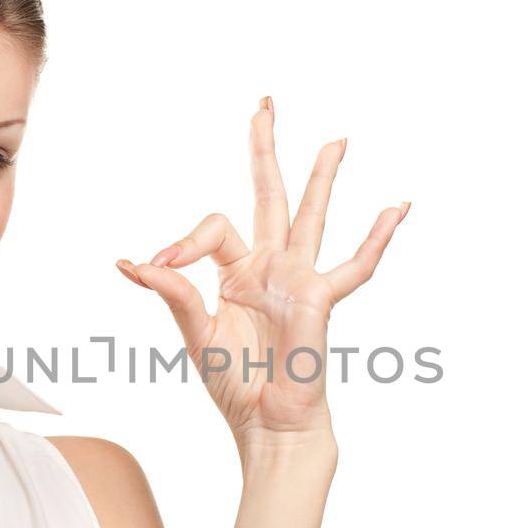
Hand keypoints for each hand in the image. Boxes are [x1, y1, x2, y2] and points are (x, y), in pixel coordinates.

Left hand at [117, 96, 408, 449]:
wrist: (266, 425)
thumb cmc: (234, 386)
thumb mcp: (195, 334)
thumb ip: (173, 293)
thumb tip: (129, 263)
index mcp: (235, 272)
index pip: (212, 229)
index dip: (183, 241)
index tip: (157, 266)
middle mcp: (269, 266)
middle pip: (268, 193)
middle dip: (265, 148)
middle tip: (265, 103)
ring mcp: (298, 279)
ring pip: (312, 215)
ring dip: (322, 176)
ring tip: (337, 139)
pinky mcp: (321, 299)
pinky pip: (356, 266)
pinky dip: (377, 238)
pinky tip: (398, 208)